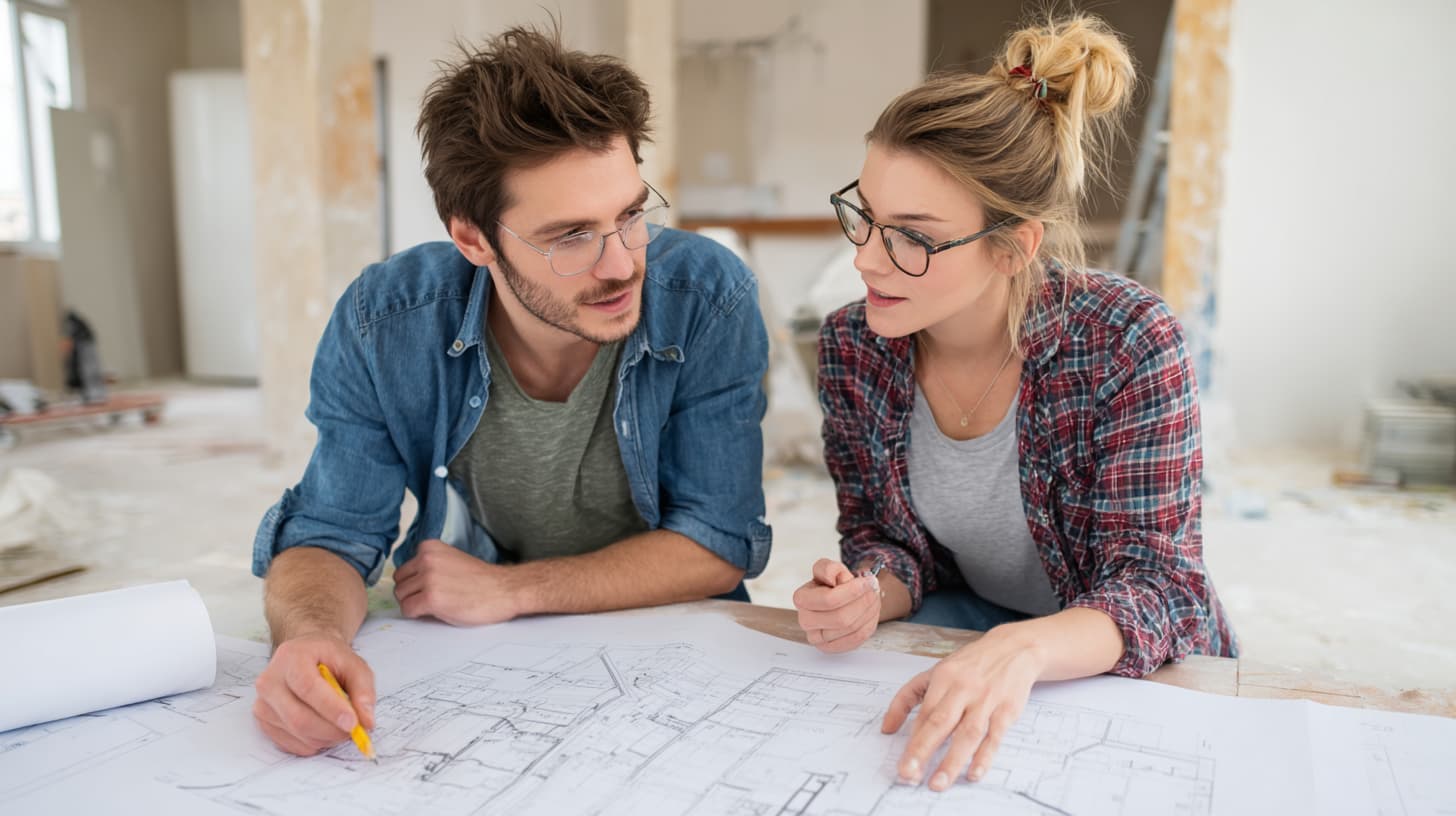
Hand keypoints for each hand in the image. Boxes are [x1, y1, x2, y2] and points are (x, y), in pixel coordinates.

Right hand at [253, 633, 375, 756]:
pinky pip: (290, 744)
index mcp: (291, 657)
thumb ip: (363, 690)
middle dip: (332, 730)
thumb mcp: (354, 664)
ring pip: (297, 734)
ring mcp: (263, 703)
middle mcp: (270, 681)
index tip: (353, 723)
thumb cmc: (329, 659)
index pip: (308, 687)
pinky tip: (324, 729)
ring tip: (340, 725)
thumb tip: (366, 722)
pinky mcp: (263, 722)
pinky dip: (314, 743)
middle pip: (299, 718)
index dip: (331, 708)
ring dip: (326, 738)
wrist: (305, 655)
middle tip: (354, 730)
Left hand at [392, 539, 521, 625]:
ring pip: (401, 597)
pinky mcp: (431, 598)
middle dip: (412, 593)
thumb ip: (430, 565)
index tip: (429, 587)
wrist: (504, 590)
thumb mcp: (451, 560)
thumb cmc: (482, 580)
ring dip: (415, 604)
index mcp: (430, 548)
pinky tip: (436, 612)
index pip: (404, 569)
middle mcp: (426, 560)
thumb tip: (410, 582)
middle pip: (399, 583)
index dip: (415, 582)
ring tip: (437, 605)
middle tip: (432, 598)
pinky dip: (418, 615)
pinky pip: (408, 610)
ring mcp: (428, 579)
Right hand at [792, 557, 880, 652]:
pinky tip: (870, 612)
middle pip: (841, 618)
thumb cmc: (831, 584)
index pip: (828, 600)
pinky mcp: (829, 647)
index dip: (851, 591)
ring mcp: (816, 637)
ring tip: (873, 599)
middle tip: (874, 591)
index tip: (866, 582)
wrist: (836, 599)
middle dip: (863, 603)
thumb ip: (829, 568)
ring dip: (868, 612)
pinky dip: (868, 624)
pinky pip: (856, 639)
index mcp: (802, 599)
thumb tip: (834, 578)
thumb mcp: (829, 568)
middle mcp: (805, 620)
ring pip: (851, 629)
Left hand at [882, 625, 1044, 790]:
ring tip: (938, 783)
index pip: (924, 714)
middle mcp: (964, 689)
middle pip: (941, 723)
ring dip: (952, 760)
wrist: (1014, 649)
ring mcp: (986, 700)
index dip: (912, 741)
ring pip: (967, 734)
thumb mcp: (936, 671)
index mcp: (943, 678)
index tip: (903, 765)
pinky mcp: (1007, 711)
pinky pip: (994, 737)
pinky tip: (974, 773)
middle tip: (910, 774)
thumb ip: (908, 697)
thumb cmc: (970, 665)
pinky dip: (985, 757)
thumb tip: (887, 728)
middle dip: (923, 750)